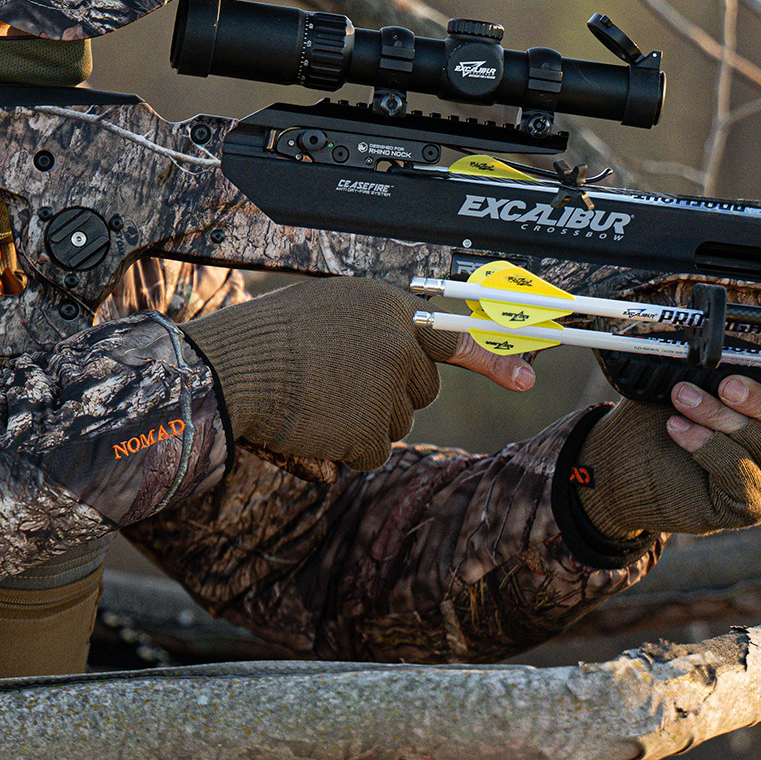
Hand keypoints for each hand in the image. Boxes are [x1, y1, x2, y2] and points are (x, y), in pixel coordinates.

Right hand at [185, 279, 517, 471]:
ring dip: (360, 423)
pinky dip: (343, 450)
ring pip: (395, 424)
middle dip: (389, 398)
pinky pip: (371, 453)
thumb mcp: (329, 311)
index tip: (528, 380)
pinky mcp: (372, 428)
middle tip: (339, 387)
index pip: (451, 333)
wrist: (232, 369)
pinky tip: (314, 426)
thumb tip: (401, 362)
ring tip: (315, 399)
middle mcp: (399, 342)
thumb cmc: (268, 339)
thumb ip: (372, 329)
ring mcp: (389, 386)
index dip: (491, 360)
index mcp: (387, 307)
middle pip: (420, 390)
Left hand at [574, 373, 760, 538]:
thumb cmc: (675, 411)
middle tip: (728, 385)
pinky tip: (680, 428)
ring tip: (683, 397)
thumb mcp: (704, 381)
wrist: (633, 462)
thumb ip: (733, 365)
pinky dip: (705, 444)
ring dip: (718, 416)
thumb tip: (731, 333)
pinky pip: (737, 471)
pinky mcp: (750, 506)